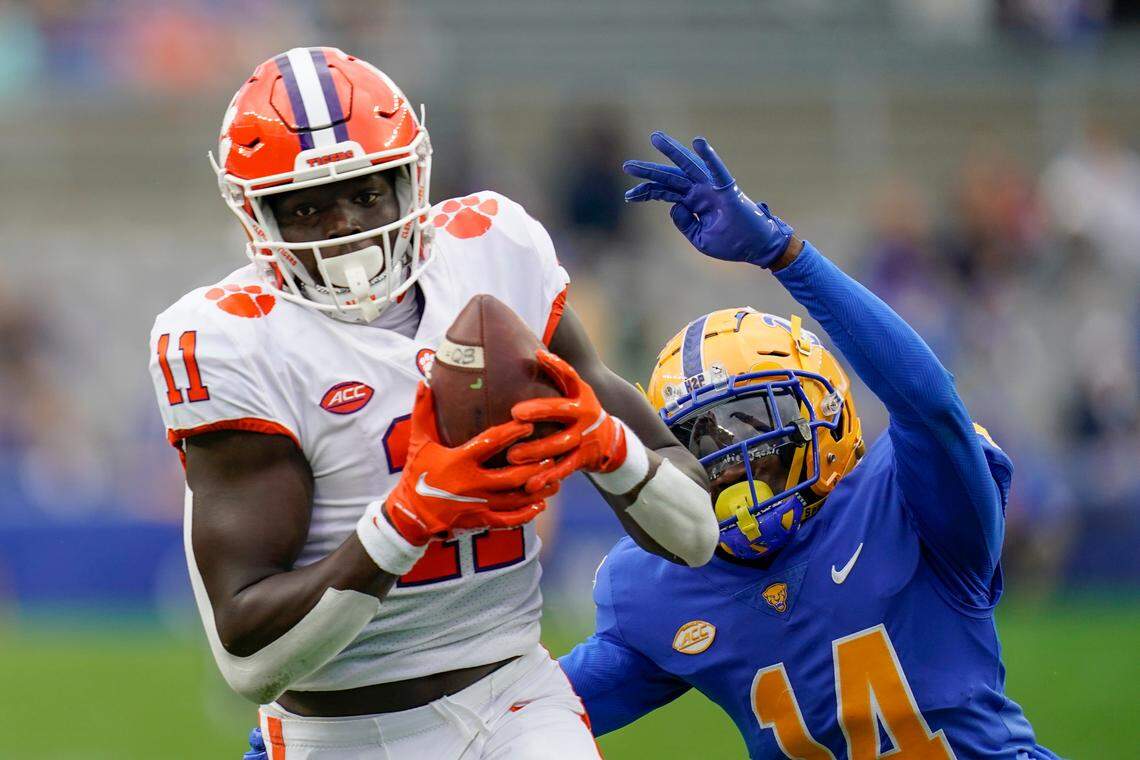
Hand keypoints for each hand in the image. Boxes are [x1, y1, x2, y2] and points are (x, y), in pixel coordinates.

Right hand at [383, 383, 558, 544]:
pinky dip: (526, 514)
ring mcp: (477, 505)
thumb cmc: (416, 473)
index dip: (510, 434)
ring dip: (536, 489)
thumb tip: (425, 381)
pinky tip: (540, 505)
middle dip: (533, 466)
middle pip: (510, 476)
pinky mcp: (479, 521)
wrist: (409, 514)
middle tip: (551, 454)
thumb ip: (423, 412)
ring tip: (555, 478)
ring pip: (514, 499)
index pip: (488, 444)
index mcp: (458, 461)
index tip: (527, 424)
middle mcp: (470, 485)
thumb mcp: (418, 441)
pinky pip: (508, 520)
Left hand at [507, 350, 626, 492]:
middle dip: (539, 412)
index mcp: (581, 395)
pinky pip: (563, 469)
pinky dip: (547, 477)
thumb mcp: (576, 393)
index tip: (539, 356)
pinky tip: (529, 483)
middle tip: (515, 414)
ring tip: (513, 455)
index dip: (557, 365)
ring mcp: (584, 438)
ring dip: (536, 450)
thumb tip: (535, 351)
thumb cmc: (581, 412)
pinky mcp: (583, 459)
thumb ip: (558, 376)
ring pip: (559, 444)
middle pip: (561, 411)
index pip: (570, 376)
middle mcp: (585, 414)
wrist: (611, 441)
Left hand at [623, 131, 794, 267]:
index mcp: (693, 202)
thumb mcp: (699, 238)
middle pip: (670, 177)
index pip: (664, 192)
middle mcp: (700, 191)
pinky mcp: (727, 189)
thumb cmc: (731, 243)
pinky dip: (709, 156)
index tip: (628, 196)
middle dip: (649, 171)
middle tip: (627, 165)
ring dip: (672, 152)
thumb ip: (684, 222)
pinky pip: (718, 170)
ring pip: (688, 167)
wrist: (756, 248)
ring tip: (655, 138)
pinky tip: (698, 142)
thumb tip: (672, 205)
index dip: (646, 191)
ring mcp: (712, 188)